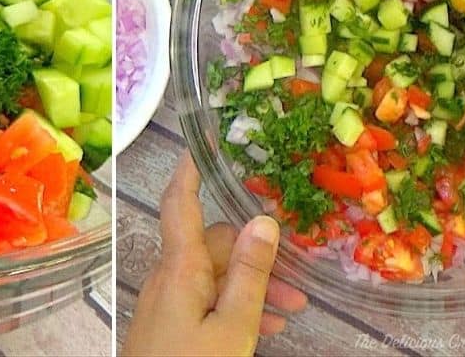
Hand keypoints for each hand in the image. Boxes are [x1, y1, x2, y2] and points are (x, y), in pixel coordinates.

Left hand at [123, 153, 307, 356]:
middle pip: (214, 244)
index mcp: (179, 268)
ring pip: (215, 275)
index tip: (204, 138)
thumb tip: (264, 220)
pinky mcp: (169, 324)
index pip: (182, 202)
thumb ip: (251, 274)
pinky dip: (234, 305)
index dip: (192, 168)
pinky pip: (205, 299)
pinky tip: (265, 326)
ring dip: (252, 285)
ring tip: (291, 311)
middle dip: (257, 255)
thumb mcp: (234, 327)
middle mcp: (167, 277)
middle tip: (298, 282)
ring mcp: (166, 302)